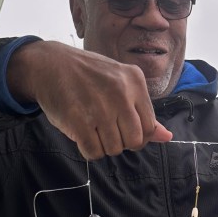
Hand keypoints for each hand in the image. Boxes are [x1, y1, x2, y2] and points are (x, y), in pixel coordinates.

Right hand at [6, 40, 172, 159]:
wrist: (50, 63)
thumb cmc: (88, 76)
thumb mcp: (121, 85)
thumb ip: (143, 112)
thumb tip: (167, 138)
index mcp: (135, 81)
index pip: (149, 128)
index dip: (136, 135)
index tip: (121, 128)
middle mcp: (120, 93)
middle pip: (134, 141)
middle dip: (121, 142)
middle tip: (105, 130)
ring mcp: (99, 107)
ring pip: (114, 149)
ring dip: (102, 145)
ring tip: (91, 127)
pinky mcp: (78, 120)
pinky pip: (93, 152)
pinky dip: (88, 150)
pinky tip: (82, 134)